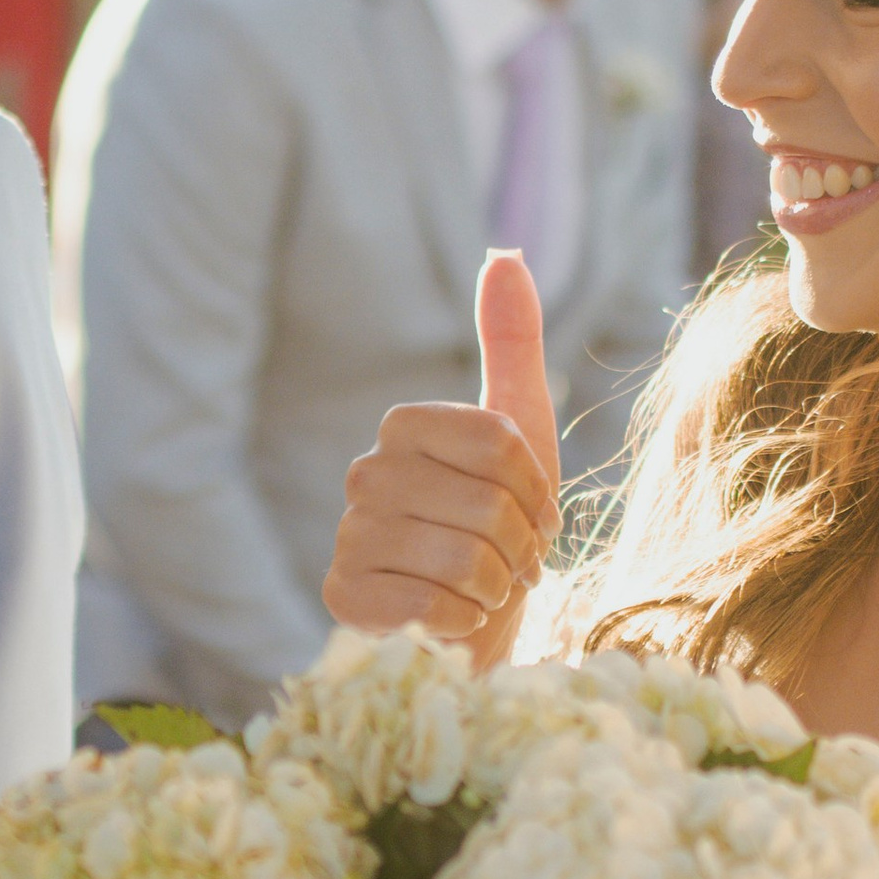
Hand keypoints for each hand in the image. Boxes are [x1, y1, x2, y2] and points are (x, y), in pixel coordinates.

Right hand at [324, 251, 560, 667]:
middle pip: (486, 503)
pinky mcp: (341, 597)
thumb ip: (510, 342)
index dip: (536, 490)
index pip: (497, 442)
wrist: (472, 625)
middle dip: (521, 546)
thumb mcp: (520, 434)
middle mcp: (365, 474)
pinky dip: (462, 624)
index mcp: (405, 427)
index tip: (537, 516)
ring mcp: (348, 535)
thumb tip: (506, 254)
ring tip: (484, 591)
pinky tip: (450, 621)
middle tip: (513, 563)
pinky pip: (430, 608)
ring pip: (462, 559)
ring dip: (496, 589)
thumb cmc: (498, 527)